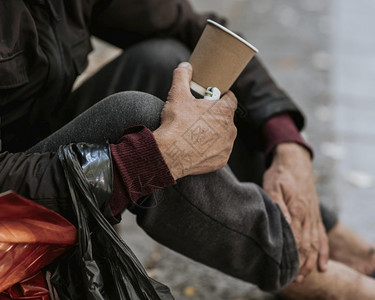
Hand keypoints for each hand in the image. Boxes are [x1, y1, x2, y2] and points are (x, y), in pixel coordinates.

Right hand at [153, 62, 237, 179]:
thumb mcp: (177, 95)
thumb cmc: (176, 123)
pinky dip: (211, 150)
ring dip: (215, 133)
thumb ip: (182, 76)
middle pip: (226, 118)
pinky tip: (198, 148)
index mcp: (224, 110)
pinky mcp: (221, 160)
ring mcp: (227, 146)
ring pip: (224, 136)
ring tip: (197, 133)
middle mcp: (230, 128)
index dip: (222, 96)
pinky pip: (219, 152)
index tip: (213, 97)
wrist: (170, 153)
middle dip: (215, 116)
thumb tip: (185, 66)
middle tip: (199, 117)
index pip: (230, 98)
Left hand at [263, 143, 328, 281]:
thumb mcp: (272, 186)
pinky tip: (322, 265)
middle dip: (300, 264)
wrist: (295, 162)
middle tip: (292, 280)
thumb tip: (283, 225)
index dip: (291, 256)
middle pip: (306, 246)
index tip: (284, 270)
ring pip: (315, 244)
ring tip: (303, 277)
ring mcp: (313, 216)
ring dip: (310, 262)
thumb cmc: (280, 174)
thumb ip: (277, 205)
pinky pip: (322, 236)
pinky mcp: (315, 215)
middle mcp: (308, 216)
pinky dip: (323, 252)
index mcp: (297, 210)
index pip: (296, 239)